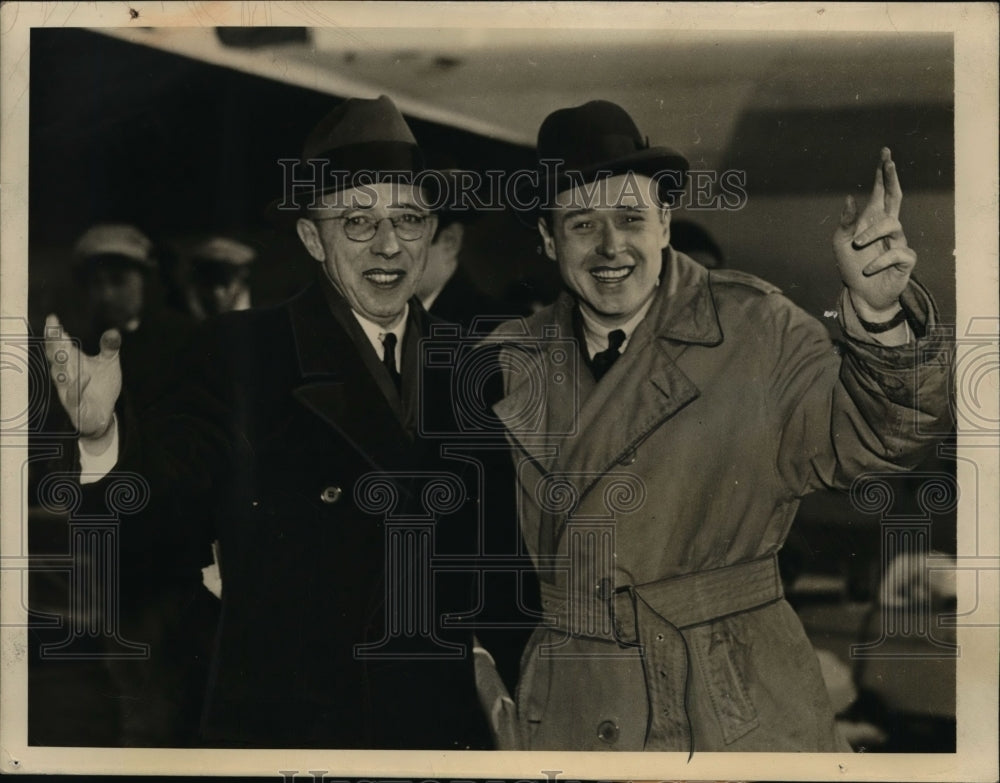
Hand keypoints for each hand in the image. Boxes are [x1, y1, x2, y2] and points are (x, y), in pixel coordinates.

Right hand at [43, 314, 121, 438]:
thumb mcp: (108, 363)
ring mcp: (67, 389)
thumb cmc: (100, 384)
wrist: (102, 412)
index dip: (54, 332)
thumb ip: (109, 348)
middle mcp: (65, 373)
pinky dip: (77, 387)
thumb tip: (115, 331)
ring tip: (65, 351)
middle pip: (56, 357)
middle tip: (55, 331)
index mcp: (71, 360)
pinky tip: (85, 377)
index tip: (53, 318)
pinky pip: (73, 395)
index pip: (59, 344)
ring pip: (60, 375)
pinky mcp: (74, 404)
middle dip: (54, 344)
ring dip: (61, 364)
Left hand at [833, 148, 916, 320]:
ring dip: (870, 233)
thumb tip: (850, 199)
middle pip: (895, 197)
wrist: (861, 295)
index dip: (882, 173)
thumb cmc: (852, 267)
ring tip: (856, 244)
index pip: (880, 192)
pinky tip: (867, 269)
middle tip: (888, 162)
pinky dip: (878, 261)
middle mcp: (888, 228)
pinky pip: (896, 253)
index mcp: (872, 220)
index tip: (885, 153)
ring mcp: (898, 242)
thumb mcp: (841, 244)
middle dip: (892, 178)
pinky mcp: (905, 260)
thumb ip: (845, 222)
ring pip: (891, 225)